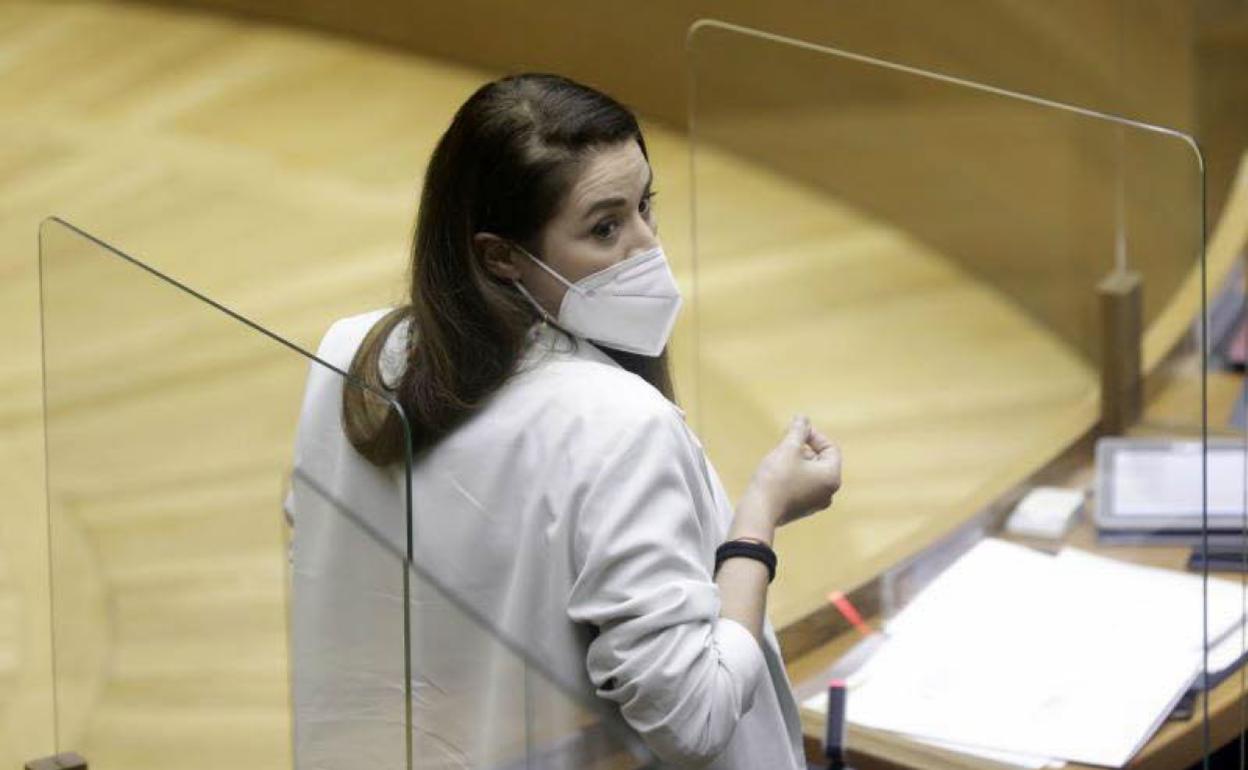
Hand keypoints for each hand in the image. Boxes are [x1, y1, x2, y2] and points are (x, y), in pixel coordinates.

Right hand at [740, 414, 841, 528]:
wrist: (759, 512)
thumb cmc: (776, 478)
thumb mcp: (788, 448)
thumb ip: (798, 431)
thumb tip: (803, 418)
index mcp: (831, 477)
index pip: (830, 448)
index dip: (814, 435)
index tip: (795, 431)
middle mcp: (828, 492)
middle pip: (821, 461)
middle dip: (804, 448)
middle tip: (785, 443)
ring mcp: (815, 503)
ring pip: (811, 474)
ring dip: (797, 461)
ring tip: (779, 457)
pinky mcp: (801, 509)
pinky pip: (803, 486)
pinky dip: (794, 476)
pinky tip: (776, 474)